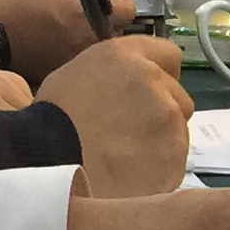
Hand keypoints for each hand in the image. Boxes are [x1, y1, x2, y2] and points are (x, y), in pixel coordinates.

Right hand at [0, 0, 128, 82]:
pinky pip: (77, 66)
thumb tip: (96, 1)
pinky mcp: (57, 76)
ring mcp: (72, 63)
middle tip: (90, 18)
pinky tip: (56, 49)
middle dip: (108, 27)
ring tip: (69, 35)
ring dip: (90, 44)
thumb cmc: (10, 1)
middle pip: (116, 35)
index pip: (128, 12)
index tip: (114, 3)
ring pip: (97, 52)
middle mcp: (84, 42)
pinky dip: (72, 59)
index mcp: (86, 15)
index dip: (121, 4)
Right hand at [39, 37, 191, 197]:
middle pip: (178, 96)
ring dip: (161, 141)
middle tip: (132, 133)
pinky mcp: (176, 155)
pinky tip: (132, 175)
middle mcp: (155, 82)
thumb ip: (111, 75)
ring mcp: (169, 119)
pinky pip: (175, 159)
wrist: (53, 168)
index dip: (160, 75)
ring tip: (127, 158)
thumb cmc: (50, 123)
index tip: (149, 93)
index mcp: (127, 57)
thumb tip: (122, 87)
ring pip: (178, 130)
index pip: (168, 55)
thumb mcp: (73, 77)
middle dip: (161, 112)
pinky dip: (160, 167)